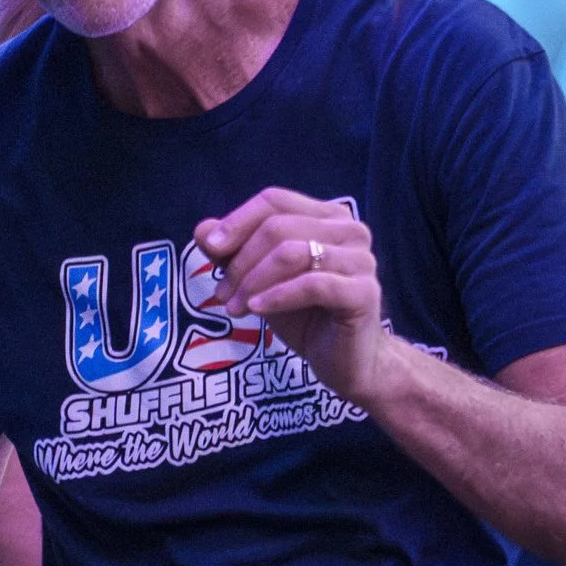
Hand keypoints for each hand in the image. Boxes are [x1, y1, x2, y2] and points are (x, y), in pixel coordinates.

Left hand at [193, 188, 388, 409]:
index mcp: (328, 217)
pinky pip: (312, 285)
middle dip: (241, 261)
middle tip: (221, 294)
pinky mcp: (364, 292)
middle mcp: (350, 230)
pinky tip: (257, 310)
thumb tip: (201, 229)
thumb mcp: (262, 282)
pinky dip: (277, 296)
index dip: (238, 220)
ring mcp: (361, 260)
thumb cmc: (307, 318)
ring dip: (254, 281)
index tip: (210, 247)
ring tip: (235, 308)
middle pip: (279, 227)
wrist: (346, 363)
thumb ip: (235, 253)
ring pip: (293, 253)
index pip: (275, 201)